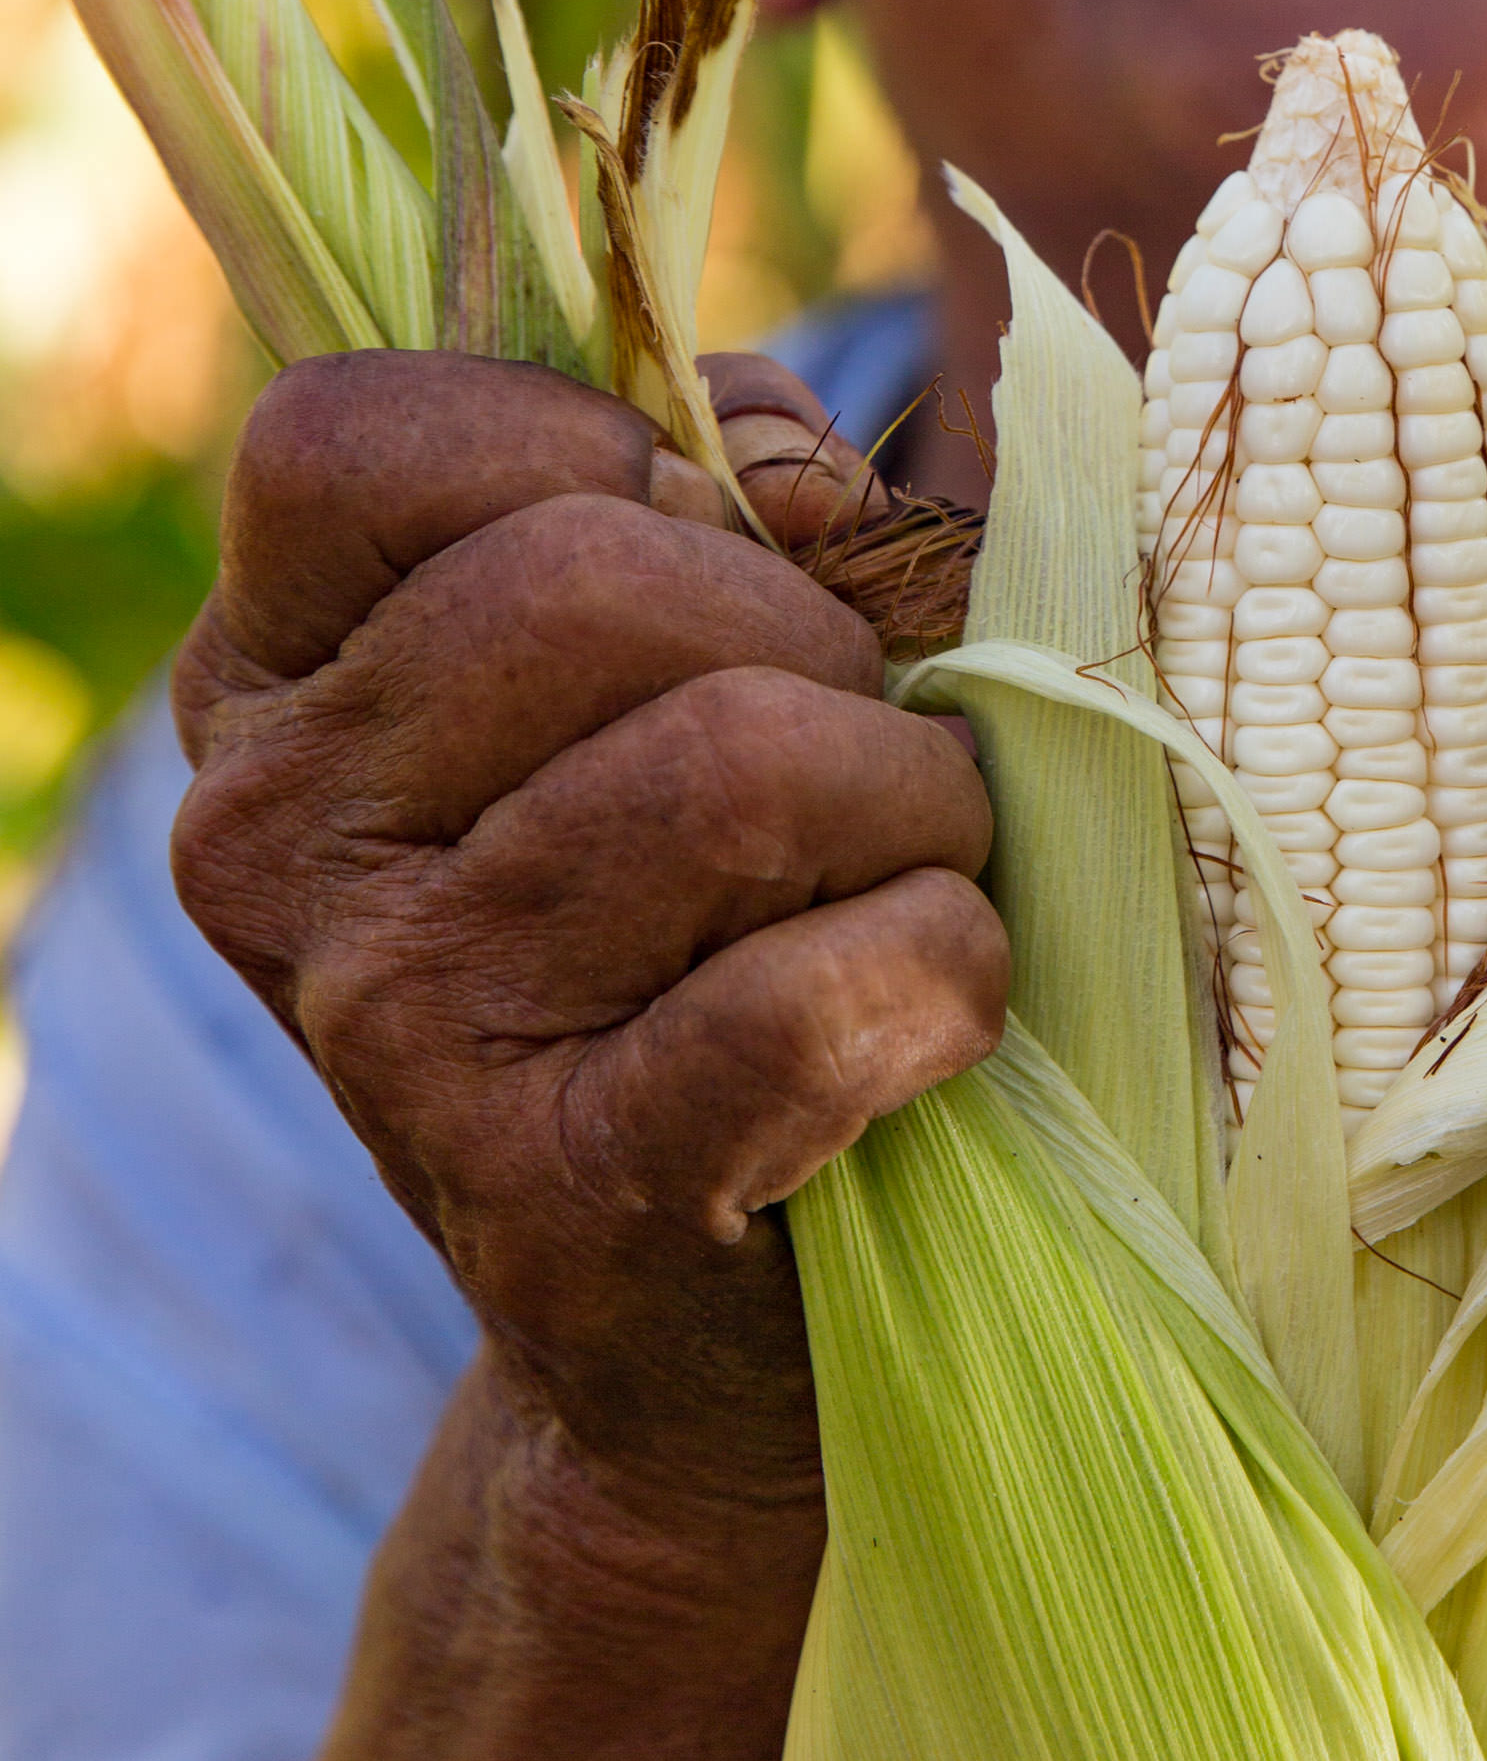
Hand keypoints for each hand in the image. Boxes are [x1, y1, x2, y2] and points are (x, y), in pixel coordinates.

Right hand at [170, 349, 1002, 1572]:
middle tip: (865, 750)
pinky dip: (946, 969)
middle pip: (586, 577)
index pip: (354, 438)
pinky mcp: (554, 1190)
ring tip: (915, 869)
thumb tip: (785, 468)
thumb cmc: (717, 914)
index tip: (714, 543)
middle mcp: (277, 843)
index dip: (590, 446)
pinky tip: (929, 1004)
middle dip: (813, 636)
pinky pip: (818, 991)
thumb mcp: (671, 657)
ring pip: (739, 763)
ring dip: (913, 801)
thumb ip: (720, 483)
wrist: (706, 1322)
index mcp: (266, 685)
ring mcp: (391, 1024)